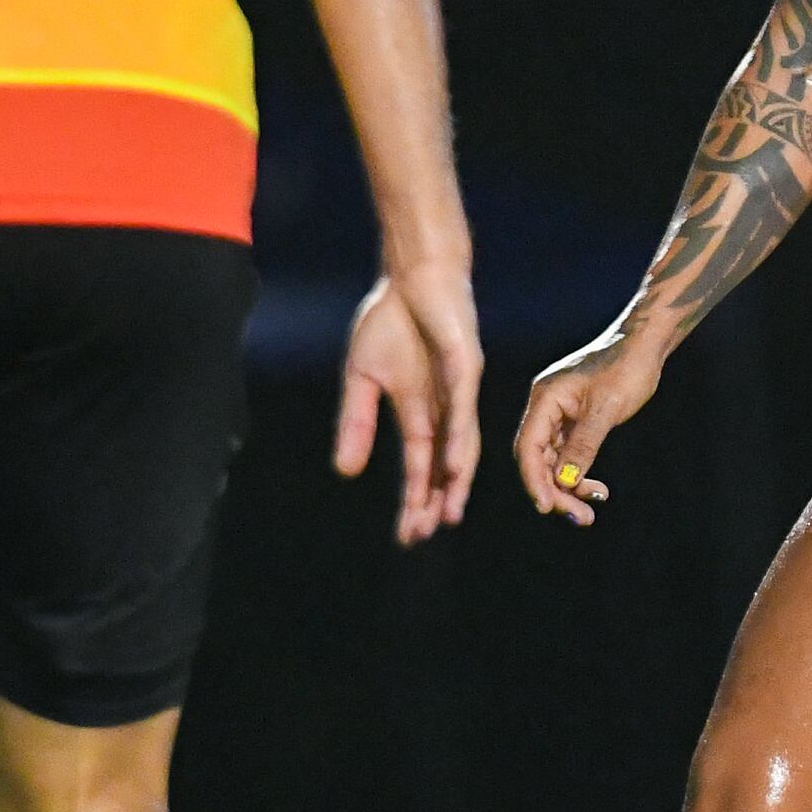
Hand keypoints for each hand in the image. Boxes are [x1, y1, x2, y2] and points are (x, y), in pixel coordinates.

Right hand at [334, 264, 484, 545]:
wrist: (411, 276)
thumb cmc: (390, 320)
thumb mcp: (362, 377)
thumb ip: (357, 423)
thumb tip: (345, 472)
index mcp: (418, 411)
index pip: (418, 465)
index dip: (414, 498)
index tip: (407, 534)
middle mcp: (443, 409)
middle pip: (443, 465)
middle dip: (435, 501)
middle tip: (425, 535)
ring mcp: (458, 391)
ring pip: (461, 446)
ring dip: (455, 481)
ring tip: (449, 514)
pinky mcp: (467, 368)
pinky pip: (464, 410)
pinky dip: (460, 439)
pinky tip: (455, 465)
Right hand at [511, 319, 671, 525]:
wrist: (644, 347)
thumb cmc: (626, 369)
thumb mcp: (606, 409)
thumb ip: (584, 445)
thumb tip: (565, 481)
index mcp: (545, 399)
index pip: (528, 447)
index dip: (534, 480)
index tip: (547, 507)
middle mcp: (546, 408)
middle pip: (538, 459)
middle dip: (556, 491)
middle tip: (580, 517)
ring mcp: (559, 415)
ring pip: (553, 462)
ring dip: (569, 488)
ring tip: (590, 511)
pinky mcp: (574, 421)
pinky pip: (568, 456)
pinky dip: (579, 474)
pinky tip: (596, 490)